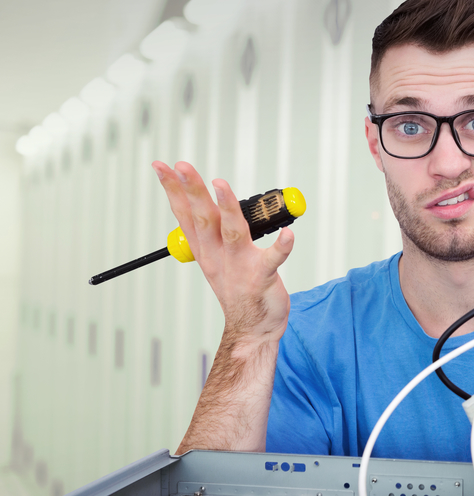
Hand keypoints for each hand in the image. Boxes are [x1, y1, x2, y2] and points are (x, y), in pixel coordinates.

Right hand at [152, 161, 293, 343]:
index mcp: (205, 250)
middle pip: (204, 218)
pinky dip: (282, 247)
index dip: (173, 190)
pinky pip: (273, 260)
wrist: (252, 329)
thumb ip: (212, 232)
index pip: (185, 215)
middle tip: (182, 166)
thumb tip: (209, 201)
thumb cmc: (238, 290)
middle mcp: (218, 256)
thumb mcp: (215, 259)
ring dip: (227, 207)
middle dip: (192, 190)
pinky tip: (289, 234)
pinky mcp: (262, 278)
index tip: (161, 166)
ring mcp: (240, 267)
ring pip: (232, 232)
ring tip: (221, 184)